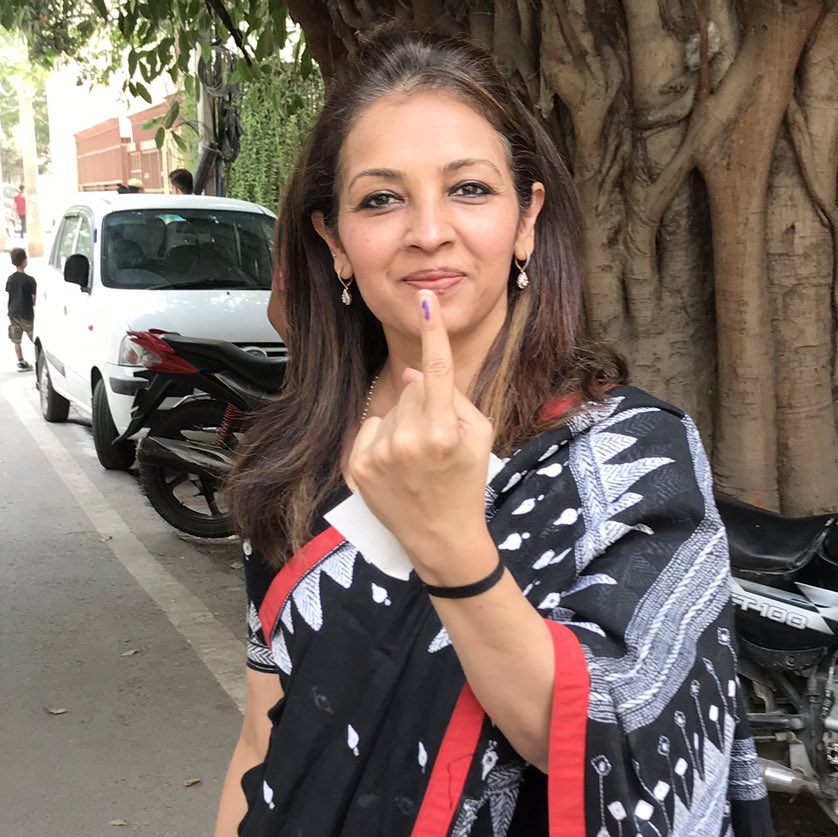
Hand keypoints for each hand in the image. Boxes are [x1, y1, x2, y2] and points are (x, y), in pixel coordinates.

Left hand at [346, 294, 494, 583]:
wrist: (441, 538)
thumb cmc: (466, 484)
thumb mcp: (480, 439)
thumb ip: (454, 398)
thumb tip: (411, 371)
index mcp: (444, 432)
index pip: (437, 370)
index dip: (432, 331)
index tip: (423, 298)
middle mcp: (408, 440)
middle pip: (413, 390)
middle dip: (425, 405)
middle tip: (437, 443)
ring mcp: (379, 455)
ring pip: (391, 408)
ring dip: (403, 423)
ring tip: (416, 460)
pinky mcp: (357, 467)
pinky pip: (369, 428)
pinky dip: (381, 439)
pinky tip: (395, 465)